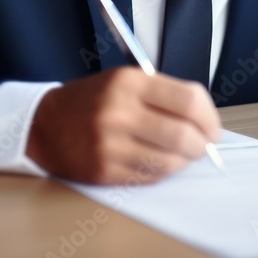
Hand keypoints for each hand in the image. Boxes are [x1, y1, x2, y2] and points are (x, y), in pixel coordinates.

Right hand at [26, 67, 220, 183]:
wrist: (44, 125)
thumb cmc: (92, 101)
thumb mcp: (125, 81)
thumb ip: (164, 94)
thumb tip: (204, 119)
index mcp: (128, 82)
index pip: (188, 100)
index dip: (209, 117)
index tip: (213, 126)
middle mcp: (119, 112)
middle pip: (183, 134)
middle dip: (203, 144)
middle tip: (205, 145)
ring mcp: (110, 144)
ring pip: (170, 160)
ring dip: (186, 160)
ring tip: (184, 154)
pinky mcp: (105, 170)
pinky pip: (151, 176)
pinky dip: (165, 170)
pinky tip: (162, 161)